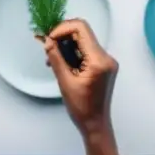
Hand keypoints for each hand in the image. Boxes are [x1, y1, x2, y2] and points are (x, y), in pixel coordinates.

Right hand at [45, 19, 122, 154]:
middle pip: (82, 33)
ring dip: (66, 46)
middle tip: (48, 48)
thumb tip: (47, 41)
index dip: (62, 29)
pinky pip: (87, 50)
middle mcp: (106, 57)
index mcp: (99, 60)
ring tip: (52, 59)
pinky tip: (62, 63)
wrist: (96, 125)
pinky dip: (73, 53)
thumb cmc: (81, 108)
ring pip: (83, 41)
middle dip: (62, 37)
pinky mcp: (104, 66)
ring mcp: (107, 61)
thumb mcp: (65, 82)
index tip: (49, 40)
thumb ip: (56, 58)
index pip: (81, 29)